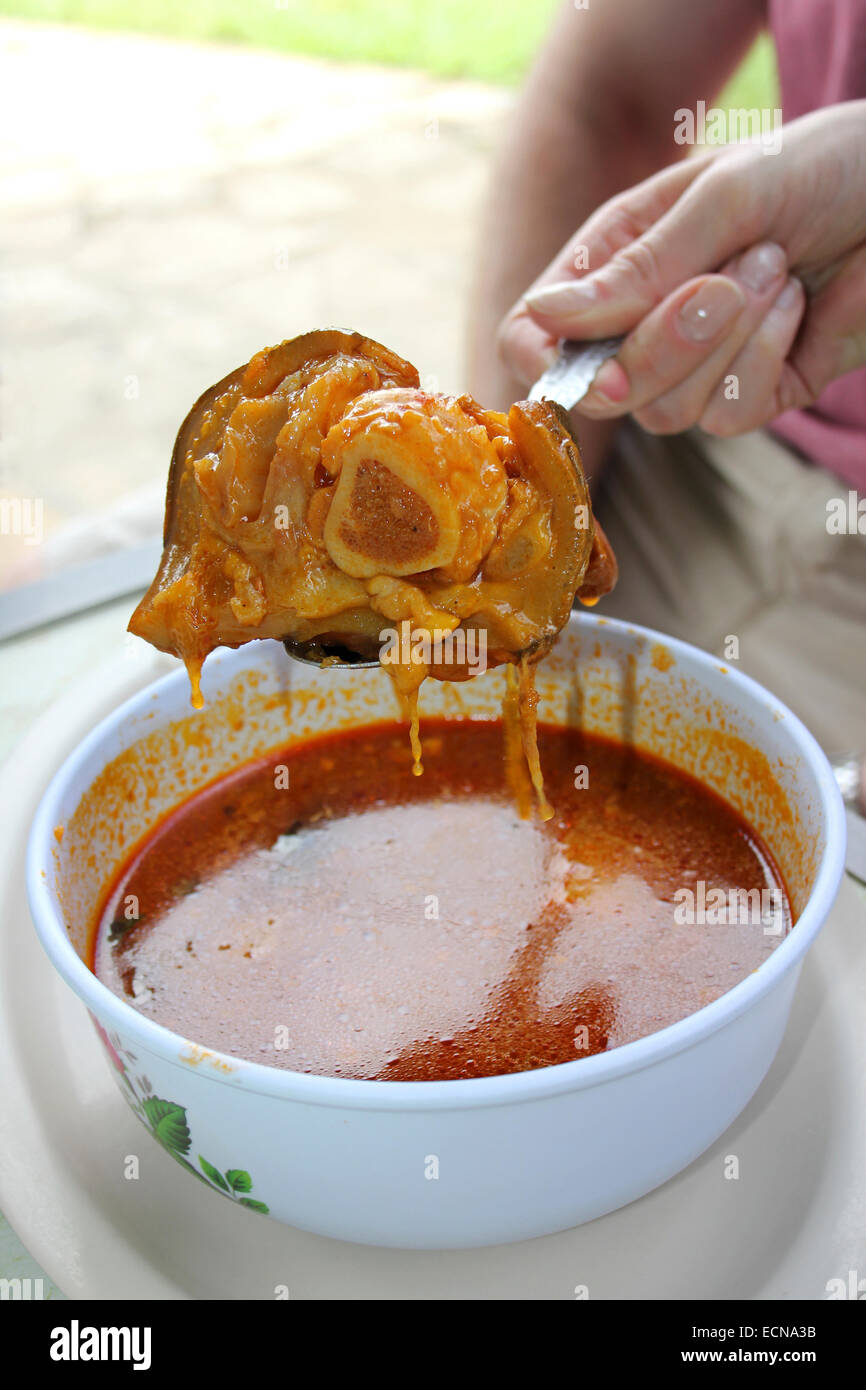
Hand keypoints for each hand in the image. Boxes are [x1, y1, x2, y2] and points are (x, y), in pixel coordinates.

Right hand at [499, 102, 865, 435]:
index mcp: (611, 264)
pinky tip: (795, 303)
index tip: (595, 357)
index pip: (533, 338)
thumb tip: (543, 317)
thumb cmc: (815, 168)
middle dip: (665, 343)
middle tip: (724, 279)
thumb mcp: (721, 197)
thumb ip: (637, 267)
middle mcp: (640, 324)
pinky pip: (726, 416)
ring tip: (773, 266)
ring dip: (728, 340)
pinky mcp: (750, 396)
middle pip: (605, 389)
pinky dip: (763, 357)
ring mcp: (694, 369)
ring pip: (666, 413)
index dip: (545, 360)